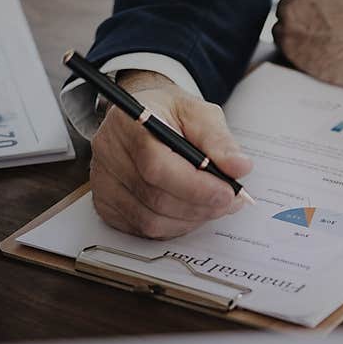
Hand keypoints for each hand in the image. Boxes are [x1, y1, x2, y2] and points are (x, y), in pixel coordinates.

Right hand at [90, 70, 252, 237]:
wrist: (144, 120)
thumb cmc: (170, 115)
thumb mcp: (199, 113)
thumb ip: (219, 140)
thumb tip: (239, 167)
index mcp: (129, 123)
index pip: (157, 166)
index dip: (195, 186)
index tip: (228, 192)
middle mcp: (108, 154)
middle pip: (155, 197)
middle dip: (201, 205)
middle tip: (230, 200)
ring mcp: (103, 183)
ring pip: (151, 220)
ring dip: (191, 219)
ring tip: (213, 203)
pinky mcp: (106, 205)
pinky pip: (144, 230)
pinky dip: (175, 226)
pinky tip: (190, 210)